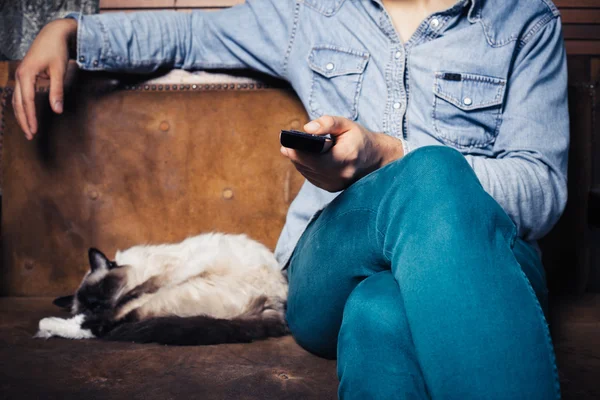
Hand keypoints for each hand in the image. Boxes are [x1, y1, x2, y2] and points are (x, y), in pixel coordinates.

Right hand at [13, 18, 76, 139]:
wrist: (52, 34)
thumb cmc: (56, 51)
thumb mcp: (59, 71)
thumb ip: (57, 91)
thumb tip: (57, 110)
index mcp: (26, 74)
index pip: (28, 101)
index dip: (31, 117)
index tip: (34, 130)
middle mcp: (19, 75)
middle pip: (18, 103)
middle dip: (24, 120)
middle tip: (30, 136)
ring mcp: (20, 75)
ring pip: (17, 100)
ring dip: (22, 115)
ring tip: (28, 130)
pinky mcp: (24, 75)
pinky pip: (20, 94)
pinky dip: (22, 106)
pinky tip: (27, 116)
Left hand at [280, 115, 404, 191]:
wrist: (377, 159)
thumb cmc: (360, 139)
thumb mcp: (346, 125)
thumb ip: (327, 123)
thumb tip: (306, 128)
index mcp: (344, 158)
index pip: (312, 157)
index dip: (296, 150)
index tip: (285, 140)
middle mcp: (339, 175)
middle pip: (306, 165)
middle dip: (294, 153)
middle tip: (285, 142)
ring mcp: (335, 184)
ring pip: (307, 172)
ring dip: (298, 161)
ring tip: (291, 147)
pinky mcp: (331, 188)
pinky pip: (311, 177)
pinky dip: (306, 167)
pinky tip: (303, 157)